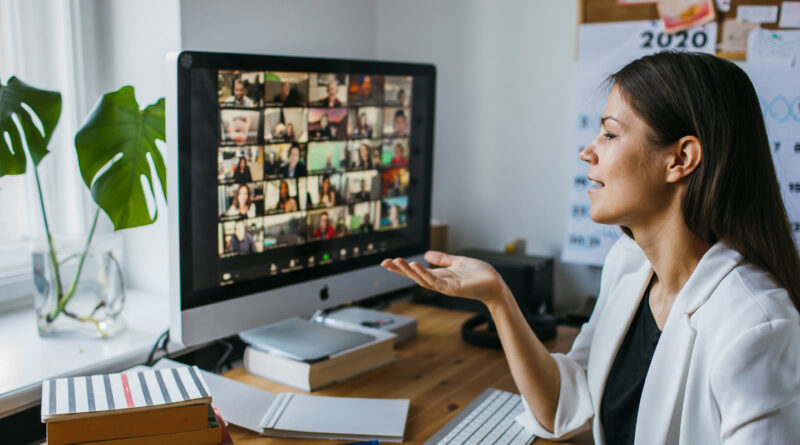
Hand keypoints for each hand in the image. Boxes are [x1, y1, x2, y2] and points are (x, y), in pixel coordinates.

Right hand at [381, 251, 509, 305]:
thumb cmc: (479, 275)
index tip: (386, 262)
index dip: (401, 268)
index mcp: (439, 276)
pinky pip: (436, 282)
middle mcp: (439, 282)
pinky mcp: (454, 289)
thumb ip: (442, 259)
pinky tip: (417, 265)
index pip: (416, 272)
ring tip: (398, 261)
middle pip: (414, 277)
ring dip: (409, 271)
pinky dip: (425, 275)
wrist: (495, 284)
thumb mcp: (457, 262)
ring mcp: (445, 287)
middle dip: (400, 270)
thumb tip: (426, 254)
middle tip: (385, 262)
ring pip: (422, 280)